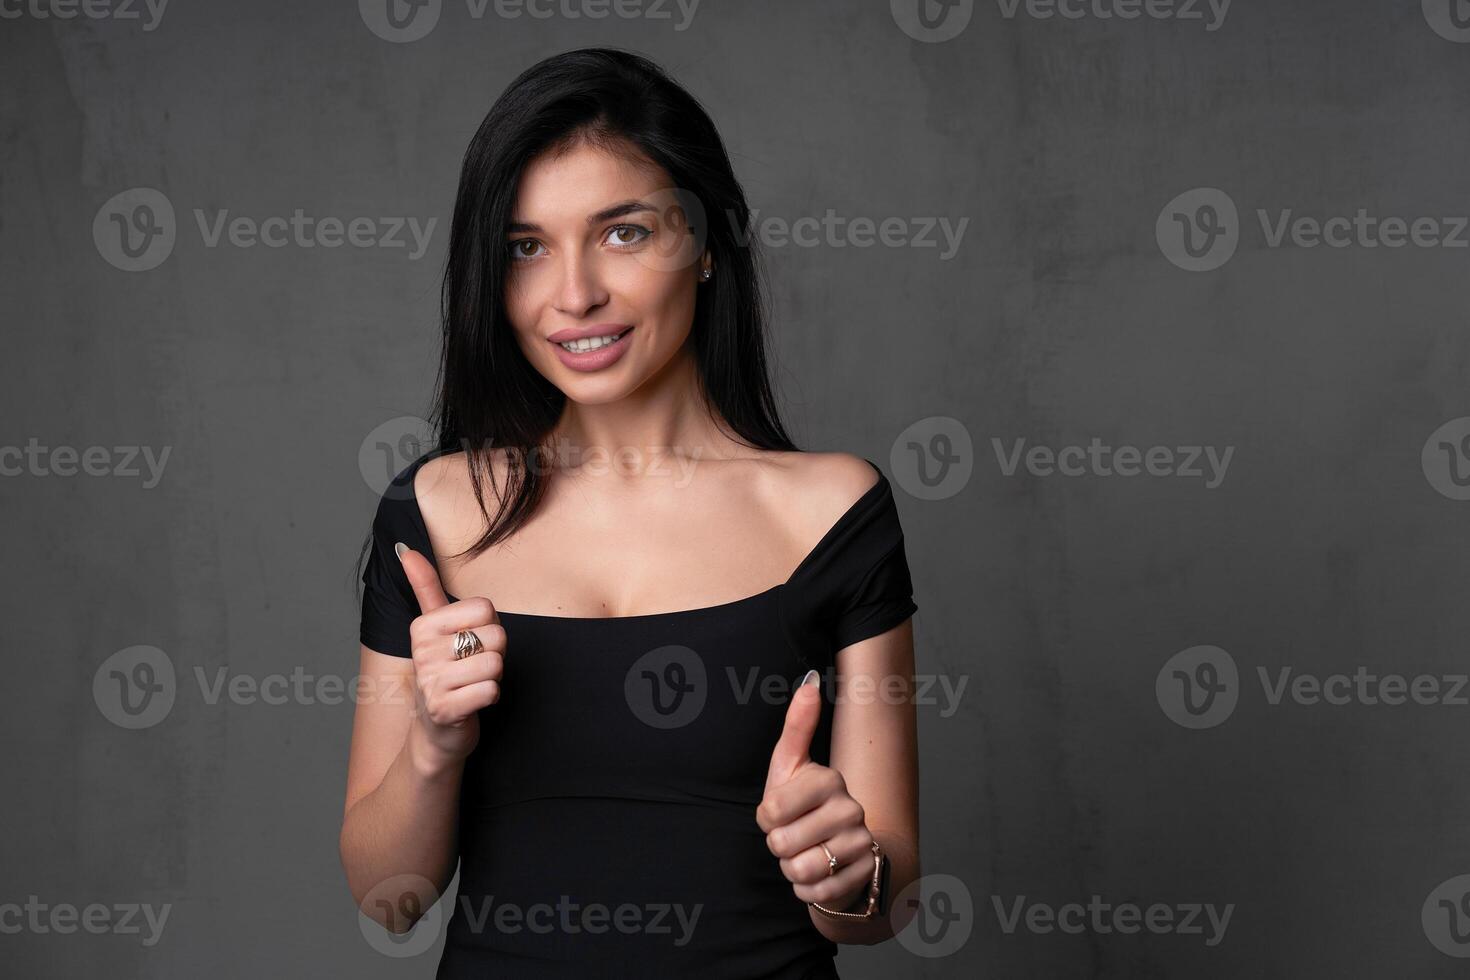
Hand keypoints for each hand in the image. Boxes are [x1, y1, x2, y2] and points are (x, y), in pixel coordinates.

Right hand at [396, 542, 505, 770]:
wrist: (436, 730)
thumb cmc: (444, 672)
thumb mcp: (432, 627)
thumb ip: (424, 587)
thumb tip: (405, 549)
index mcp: (422, 626)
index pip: (485, 608)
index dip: (488, 627)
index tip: (469, 642)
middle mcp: (423, 652)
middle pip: (495, 635)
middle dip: (494, 653)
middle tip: (472, 667)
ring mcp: (431, 682)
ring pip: (495, 663)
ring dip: (493, 677)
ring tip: (473, 683)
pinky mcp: (445, 709)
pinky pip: (491, 690)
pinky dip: (490, 697)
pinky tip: (473, 701)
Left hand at [755, 670, 873, 909]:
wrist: (837, 848)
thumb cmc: (804, 804)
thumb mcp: (791, 765)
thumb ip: (797, 725)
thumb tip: (810, 682)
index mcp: (829, 780)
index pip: (772, 809)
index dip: (766, 818)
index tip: (778, 812)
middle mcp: (851, 809)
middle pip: (782, 843)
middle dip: (778, 846)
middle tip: (794, 835)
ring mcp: (861, 844)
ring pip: (799, 870)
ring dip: (791, 868)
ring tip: (805, 852)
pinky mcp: (864, 876)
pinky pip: (814, 893)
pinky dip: (806, 889)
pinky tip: (817, 872)